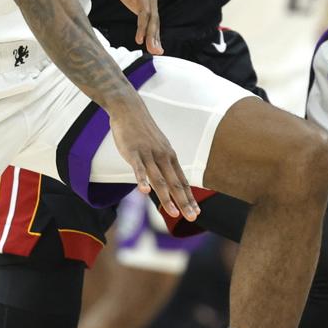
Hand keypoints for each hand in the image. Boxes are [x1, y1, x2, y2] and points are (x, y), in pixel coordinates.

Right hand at [108, 96, 197, 220]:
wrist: (130, 110)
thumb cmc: (144, 132)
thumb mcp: (159, 147)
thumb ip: (164, 164)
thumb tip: (171, 179)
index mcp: (170, 158)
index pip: (182, 182)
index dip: (189, 198)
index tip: (197, 212)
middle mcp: (163, 157)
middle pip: (174, 184)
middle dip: (183, 202)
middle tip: (191, 218)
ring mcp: (148, 154)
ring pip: (159, 179)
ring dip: (166, 197)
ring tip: (172, 213)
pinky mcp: (133, 152)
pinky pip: (138, 168)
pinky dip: (141, 179)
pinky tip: (144, 191)